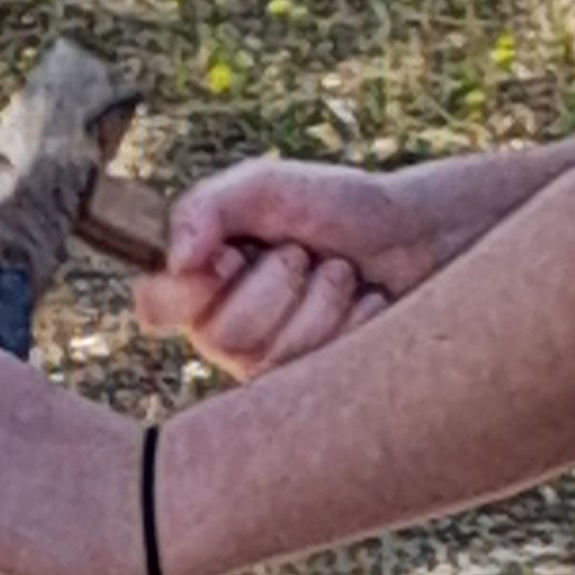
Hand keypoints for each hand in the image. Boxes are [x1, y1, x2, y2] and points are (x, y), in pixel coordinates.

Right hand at [134, 158, 436, 378]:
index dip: (189, 290)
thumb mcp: (266, 187)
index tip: (230, 257)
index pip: (155, 306)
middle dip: (275, 282)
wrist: (419, 234)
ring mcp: (269, 364)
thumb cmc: (337, 206)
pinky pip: (318, 370)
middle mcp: (225, 330)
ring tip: (340, 273)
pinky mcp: (314, 388)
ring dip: (319, 300)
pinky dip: (351, 322)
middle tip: (303, 253)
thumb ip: (207, 207)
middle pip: (220, 336)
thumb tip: (177, 261)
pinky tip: (366, 303)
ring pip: (272, 357)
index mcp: (202, 281)